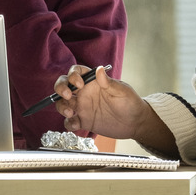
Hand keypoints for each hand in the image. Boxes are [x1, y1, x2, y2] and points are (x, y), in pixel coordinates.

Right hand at [53, 65, 178, 157]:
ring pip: (62, 103)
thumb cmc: (130, 103)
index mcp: (93, 83)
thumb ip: (108, 82)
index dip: (73, 75)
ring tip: (70, 112)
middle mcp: (84, 93)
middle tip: (68, 95)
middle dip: (60, 88)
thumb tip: (98, 69)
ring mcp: (82, 107)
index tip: (79, 84)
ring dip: (61, 106)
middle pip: (64, 86)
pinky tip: (76, 124)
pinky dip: (68, 123)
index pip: (76, 72)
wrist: (134, 123)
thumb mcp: (121, 91)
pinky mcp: (83, 121)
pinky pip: (69, 122)